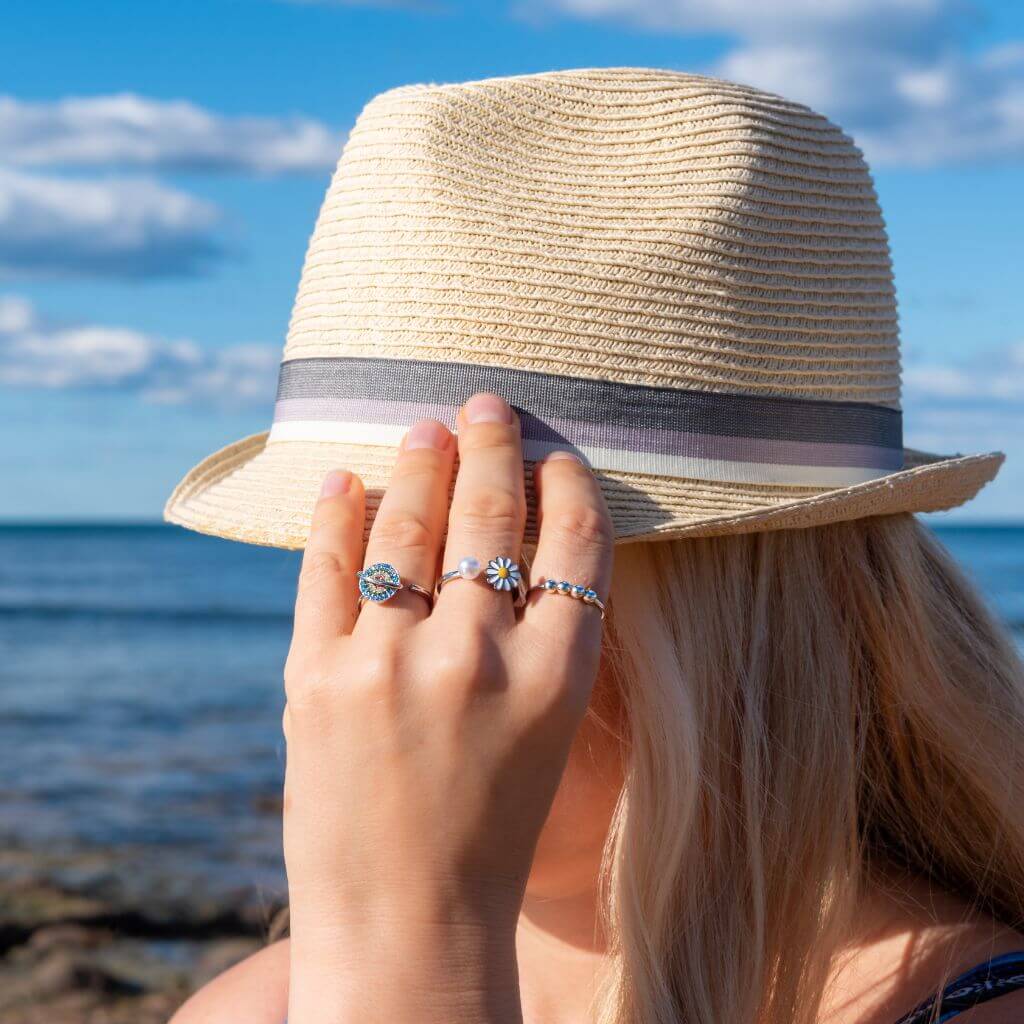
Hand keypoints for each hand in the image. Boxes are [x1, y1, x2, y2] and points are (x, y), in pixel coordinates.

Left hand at [281, 391, 613, 1023]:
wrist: (409, 927)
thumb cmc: (494, 833)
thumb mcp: (549, 733)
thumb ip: (546, 641)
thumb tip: (523, 542)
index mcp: (559, 676)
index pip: (575, 544)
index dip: (567, 485)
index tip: (556, 454)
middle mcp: (480, 657)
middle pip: (492, 517)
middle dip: (493, 447)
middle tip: (487, 402)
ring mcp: (391, 665)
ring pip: (409, 529)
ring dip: (421, 467)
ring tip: (426, 428)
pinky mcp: (314, 680)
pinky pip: (325, 571)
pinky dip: (335, 516)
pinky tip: (344, 479)